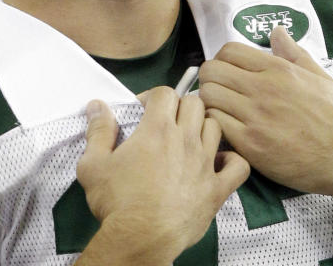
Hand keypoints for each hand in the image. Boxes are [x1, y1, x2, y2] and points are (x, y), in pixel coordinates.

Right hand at [76, 87, 249, 262]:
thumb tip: (97, 105)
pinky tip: (218, 163)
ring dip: (203, 128)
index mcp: (157, 129)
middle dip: (180, 107)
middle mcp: (185, 139)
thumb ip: (98, 131)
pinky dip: (231, 160)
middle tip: (166, 124)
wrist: (141, 239)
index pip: (165, 93)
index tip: (143, 112)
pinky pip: (239, 165)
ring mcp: (205, 163)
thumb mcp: (93, 165)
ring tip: (189, 142)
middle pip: (194, 103)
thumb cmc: (116, 201)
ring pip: (215, 127)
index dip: (153, 97)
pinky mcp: (218, 188)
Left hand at [199, 27, 332, 198]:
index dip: (222, 60)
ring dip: (209, 102)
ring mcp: (256, 117)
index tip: (227, 73)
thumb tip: (277, 32)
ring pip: (208, 96)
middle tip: (219, 92)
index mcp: (279, 70)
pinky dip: (215, 125)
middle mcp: (264, 89)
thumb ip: (294, 53)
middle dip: (210, 79)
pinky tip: (228, 130)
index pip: (229, 50)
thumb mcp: (319, 77)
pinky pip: (215, 125)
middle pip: (211, 71)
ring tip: (222, 111)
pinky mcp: (251, 144)